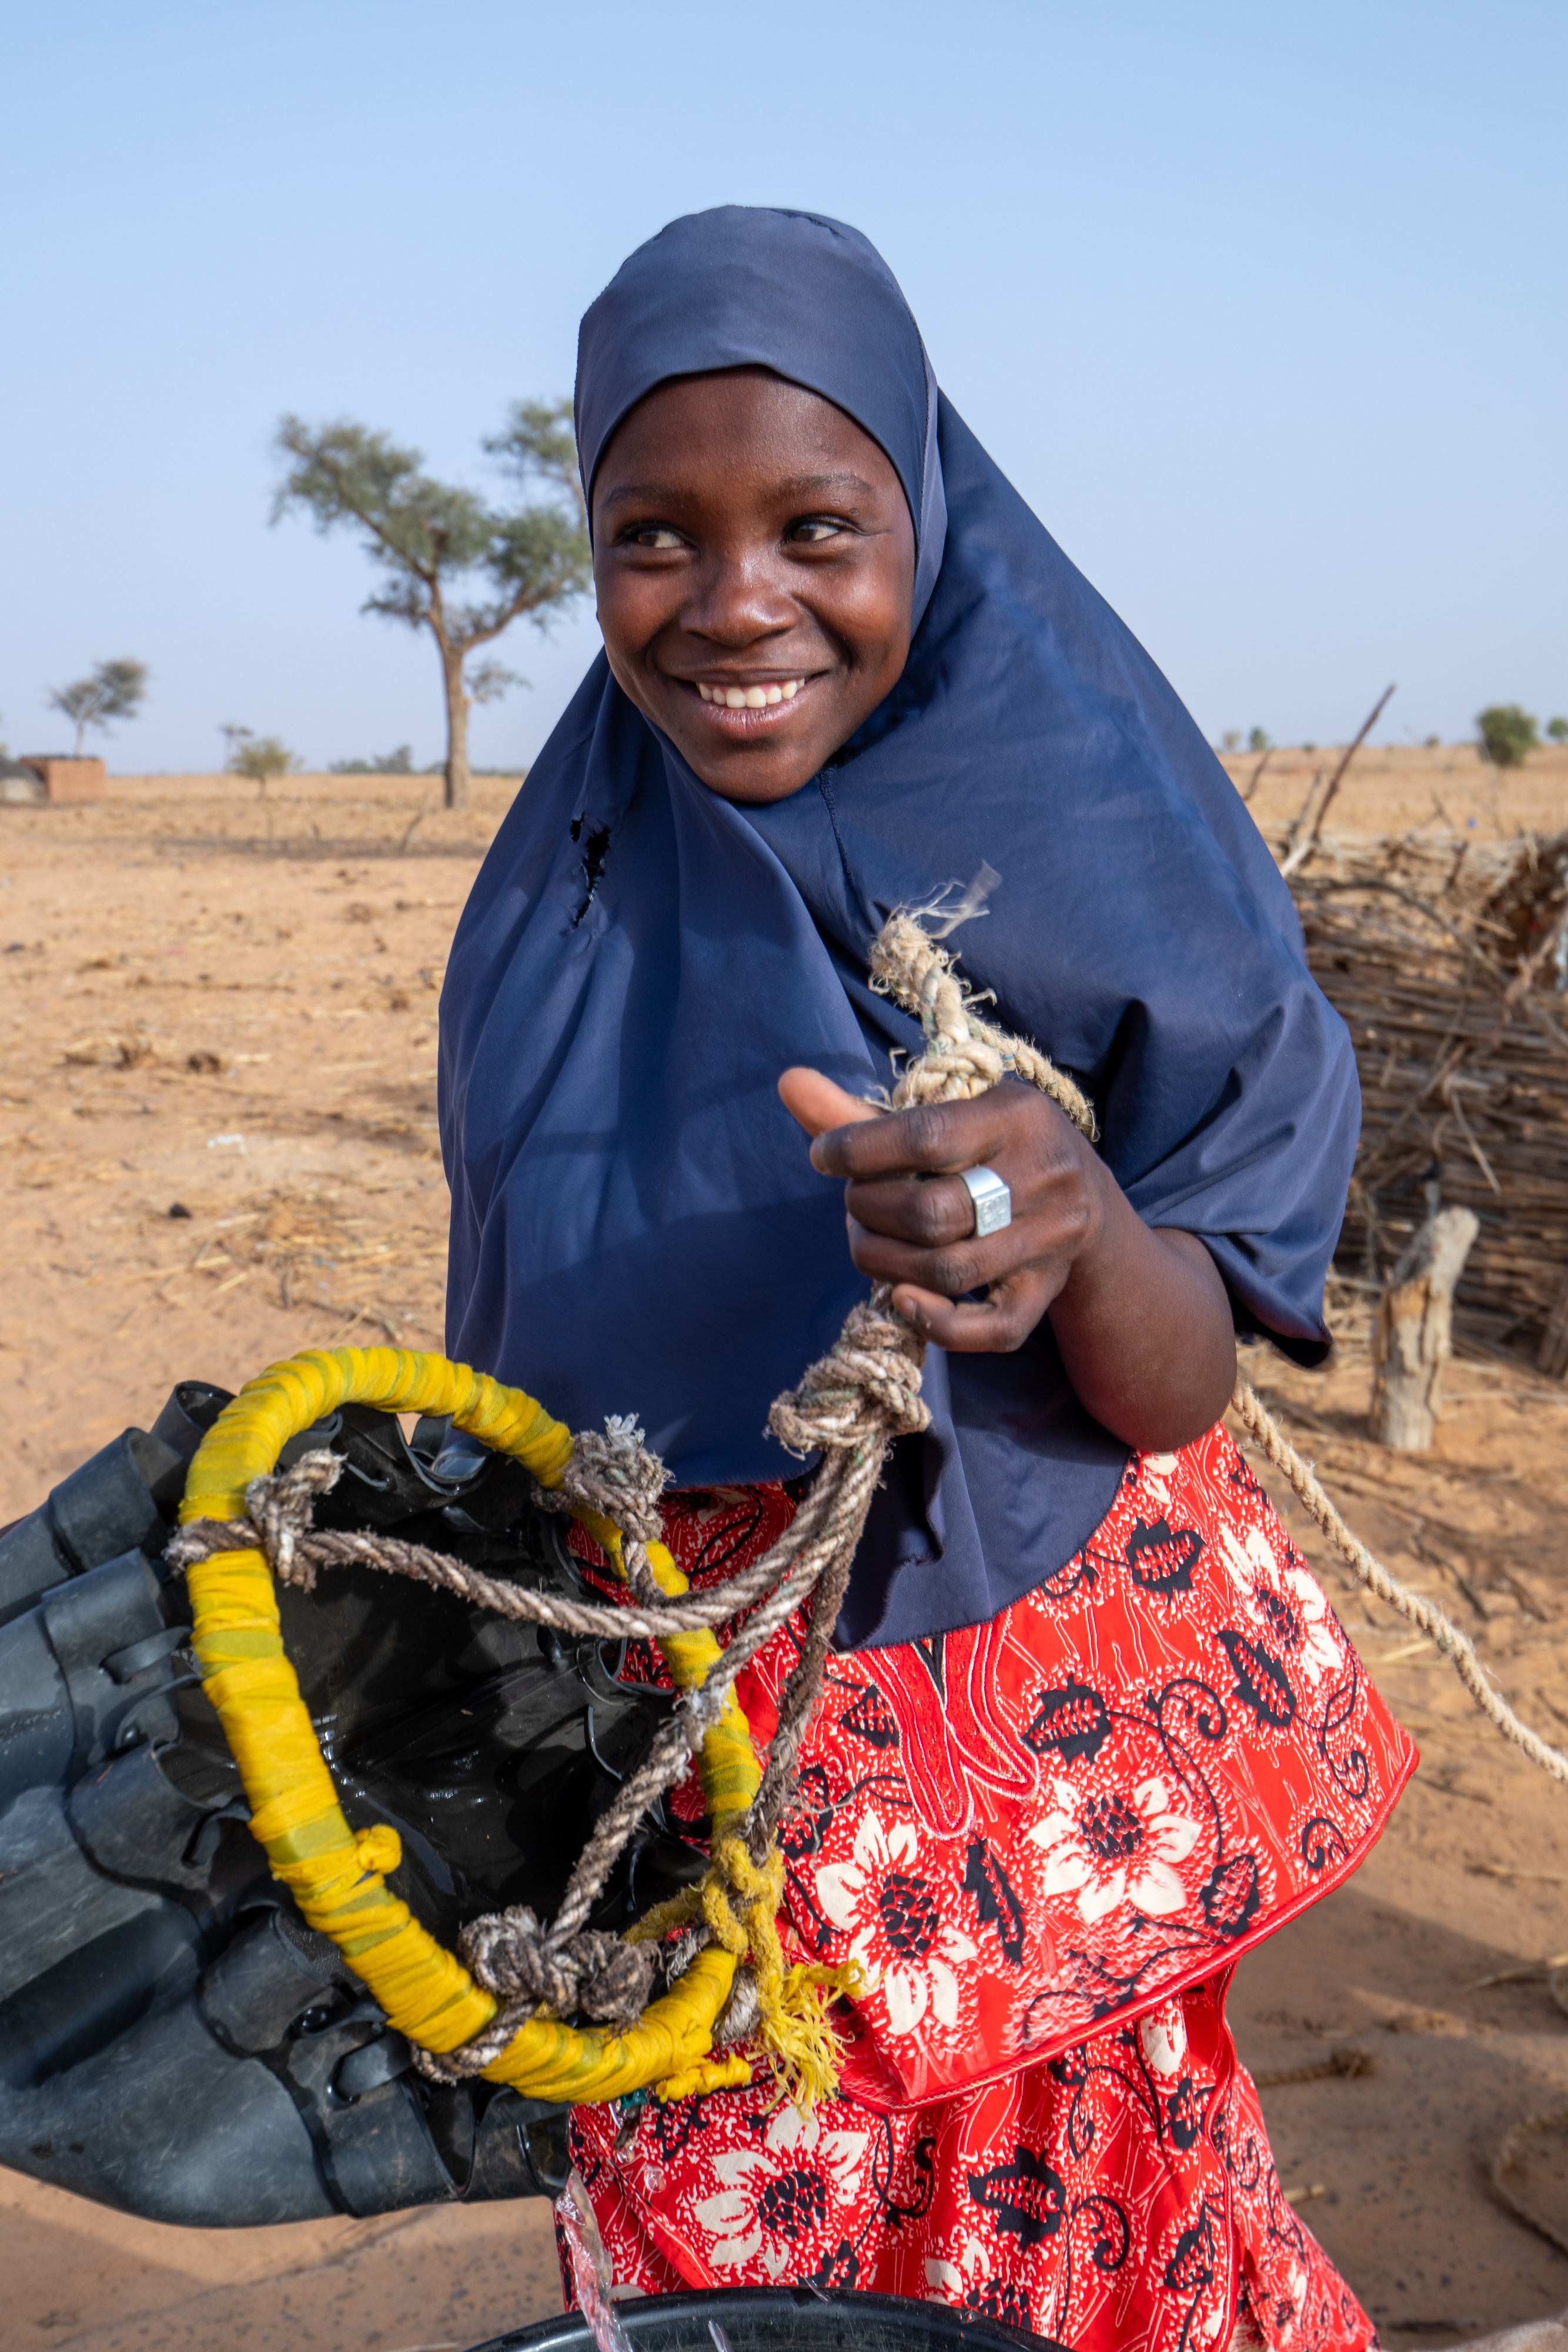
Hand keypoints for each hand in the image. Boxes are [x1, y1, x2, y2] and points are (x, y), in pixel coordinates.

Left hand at [777, 1067, 1099, 1352]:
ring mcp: (1050, 1241)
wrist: (1085, 1194)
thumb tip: (788, 1082)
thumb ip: (863, 1110)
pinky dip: (935, 1323)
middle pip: (932, 1214)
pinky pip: (991, 1330)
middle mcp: (1044, 1177)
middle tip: (853, 1201)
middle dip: (869, 1210)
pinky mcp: (1046, 1292)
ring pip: (950, 1271)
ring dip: (884, 1262)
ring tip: (865, 1237)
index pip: (926, 1137)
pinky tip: (900, 1298)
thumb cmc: (990, 1145)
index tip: (822, 1156)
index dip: (858, 1150)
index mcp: (1017, 1116)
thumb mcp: (946, 1113)